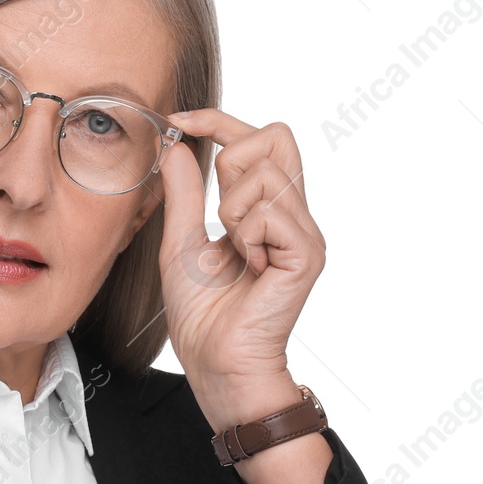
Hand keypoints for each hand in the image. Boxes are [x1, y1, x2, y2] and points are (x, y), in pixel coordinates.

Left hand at [157, 111, 325, 431]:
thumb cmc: (203, 316)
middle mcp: (293, 214)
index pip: (259, 137)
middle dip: (231, 158)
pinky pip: (270, 212)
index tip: (177, 123)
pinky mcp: (307, 253)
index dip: (218, 120)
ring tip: (234, 251)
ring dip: (231, 208)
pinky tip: (248, 266)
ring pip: (267, 172)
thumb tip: (175, 146)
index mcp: (267, 208)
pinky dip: (244, 235)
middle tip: (216, 209)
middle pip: (276, 135)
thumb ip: (181, 194)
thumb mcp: (180, 242)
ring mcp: (304, 232)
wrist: (217, 362)